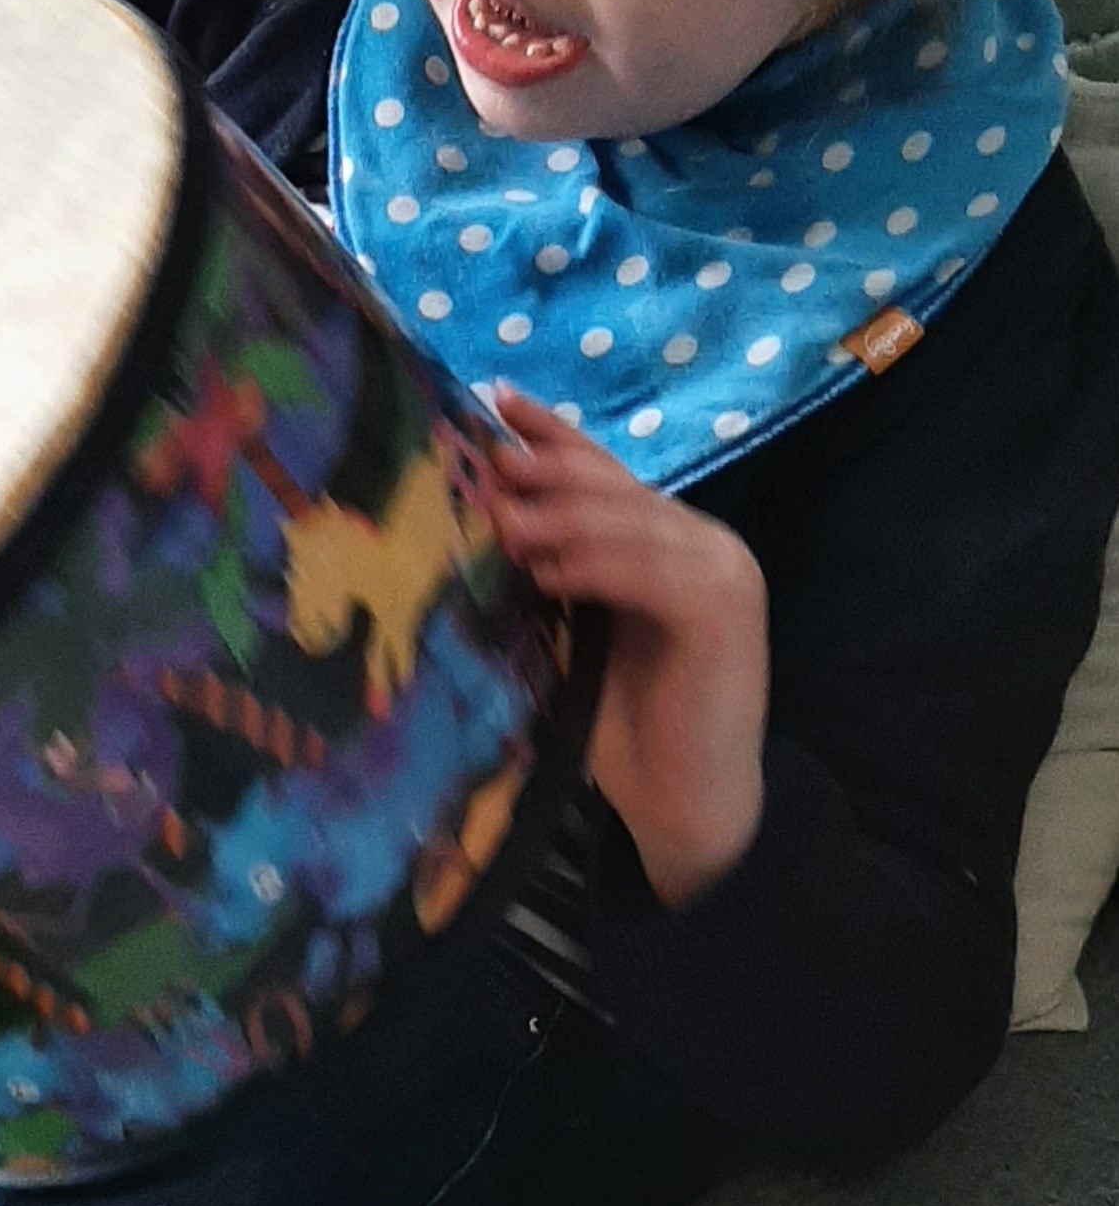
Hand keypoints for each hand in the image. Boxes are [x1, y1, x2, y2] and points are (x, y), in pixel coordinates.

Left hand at [486, 384, 769, 906]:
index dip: (551, 433)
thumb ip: (554, 570)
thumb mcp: (577, 629)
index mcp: (669, 541)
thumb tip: (486, 511)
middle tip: (484, 466)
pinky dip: (592, 564)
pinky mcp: (722, 608)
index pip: (604, 471)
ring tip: (499, 521)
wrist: (687, 806)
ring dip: (556, 515)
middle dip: (542, 469)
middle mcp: (703, 541)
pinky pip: (645, 568)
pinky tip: (547, 573)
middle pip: (611, 484)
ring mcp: (721, 570)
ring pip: (624, 519)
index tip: (494, 399)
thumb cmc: (624, 726)